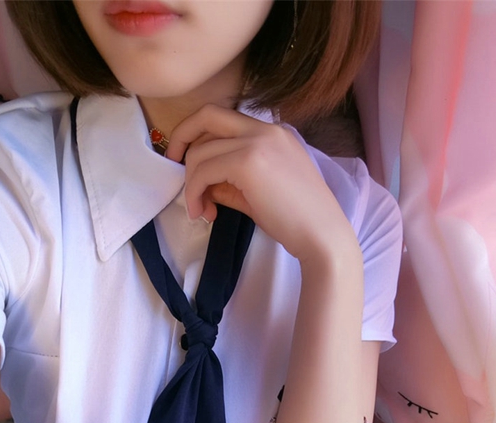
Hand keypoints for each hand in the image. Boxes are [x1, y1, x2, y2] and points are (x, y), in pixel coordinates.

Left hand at [167, 104, 359, 265]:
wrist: (321, 235)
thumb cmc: (296, 221)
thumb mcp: (257, 194)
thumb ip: (228, 182)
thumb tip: (201, 184)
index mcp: (272, 133)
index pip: (224, 118)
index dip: (198, 135)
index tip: (187, 161)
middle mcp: (265, 129)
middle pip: (207, 115)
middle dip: (181, 139)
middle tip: (174, 169)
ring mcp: (257, 142)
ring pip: (200, 151)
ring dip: (190, 183)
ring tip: (201, 210)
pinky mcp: (248, 161)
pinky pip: (204, 170)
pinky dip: (195, 192)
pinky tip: (204, 212)